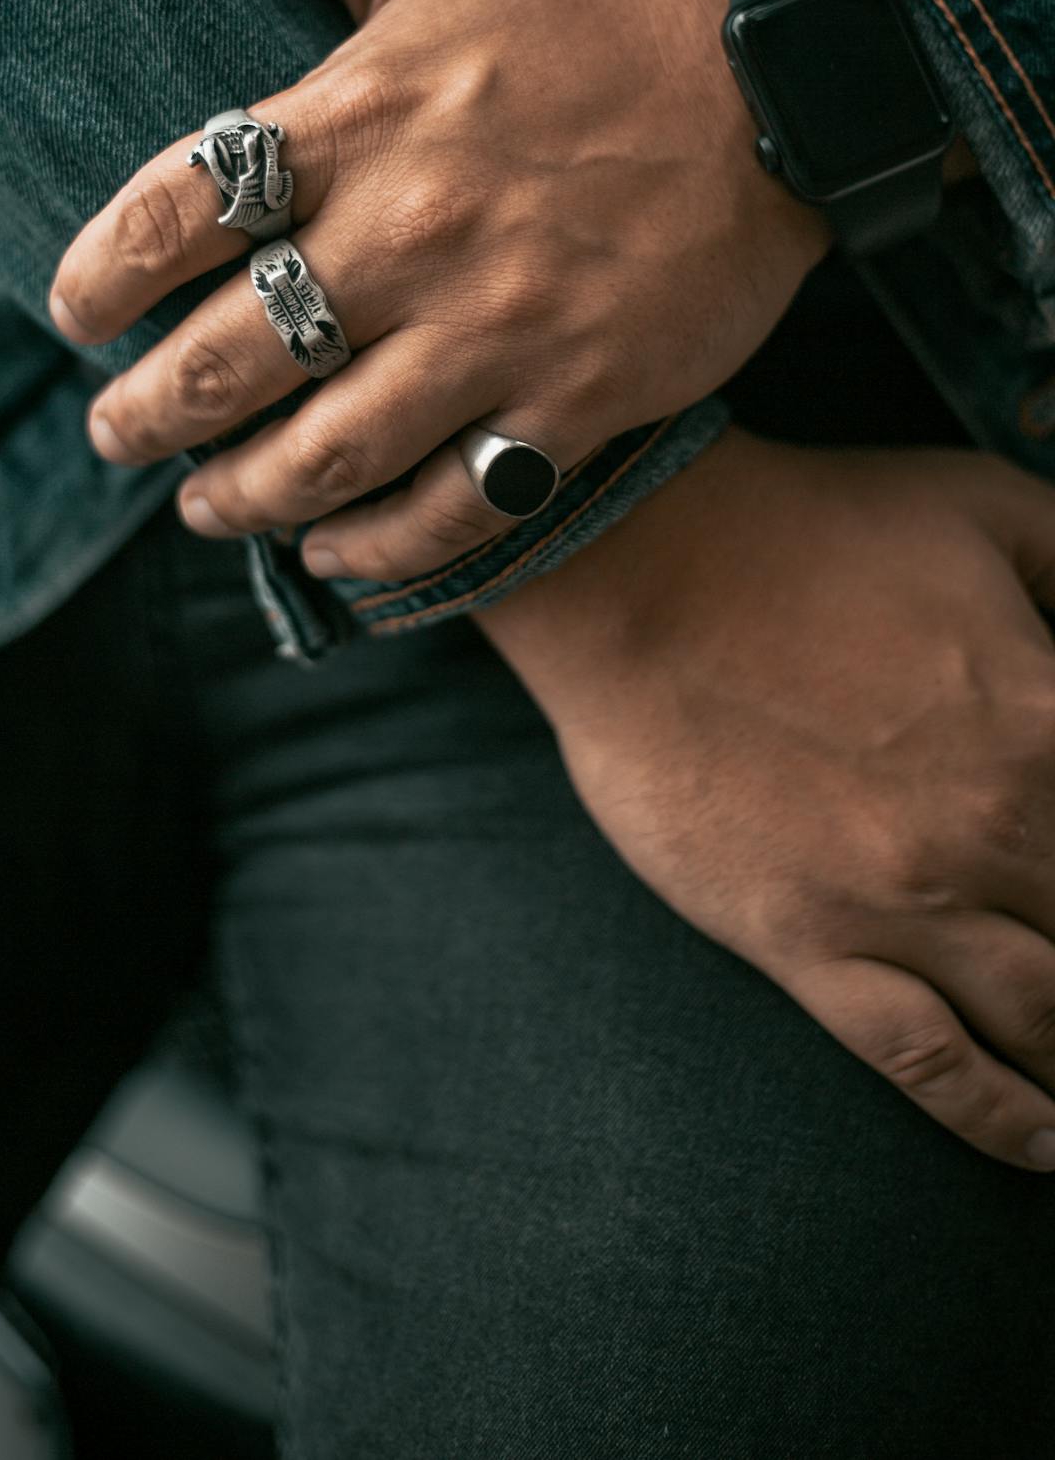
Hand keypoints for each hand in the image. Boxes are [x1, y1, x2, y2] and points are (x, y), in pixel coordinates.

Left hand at [51, 0, 828, 581]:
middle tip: (112, 435)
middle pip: (228, 358)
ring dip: (238, 496)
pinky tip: (326, 550)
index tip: (71, 312)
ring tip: (198, 503)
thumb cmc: (579, 20)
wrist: (769, 95)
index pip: (175, 210)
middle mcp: (412, 233)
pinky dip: (374, 548)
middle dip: (144, 416)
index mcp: (361, 118)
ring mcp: (494, 329)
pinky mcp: (571, 402)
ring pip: (325, 453)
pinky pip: (450, 506)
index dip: (97, 275)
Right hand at [480, 427, 1054, 1171]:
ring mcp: (900, 902)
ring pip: (1044, 1021)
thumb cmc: (815, 524)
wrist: (641, 568)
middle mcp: (996, 834)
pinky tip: (1045, 1147)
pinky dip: (997, 1118)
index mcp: (1054, 726)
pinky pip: (925, 1060)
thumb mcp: (991, 506)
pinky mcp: (808, 941)